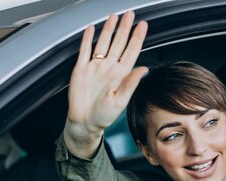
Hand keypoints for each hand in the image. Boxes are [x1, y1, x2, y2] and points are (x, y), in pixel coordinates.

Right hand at [64, 12, 147, 156]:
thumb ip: (131, 83)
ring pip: (103, 43)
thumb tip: (144, 69)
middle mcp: (109, 68)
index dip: (137, 38)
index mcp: (120, 75)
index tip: (143, 26)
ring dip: (108, 30)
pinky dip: (87, 39)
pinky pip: (85, 50)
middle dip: (124, 28)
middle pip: (118, 43)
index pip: (131, 52)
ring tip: (114, 17)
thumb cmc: (103, 116)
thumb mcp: (120, 101)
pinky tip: (91, 29)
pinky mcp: (81, 69)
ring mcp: (95, 67)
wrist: (84, 122)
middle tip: (130, 15)